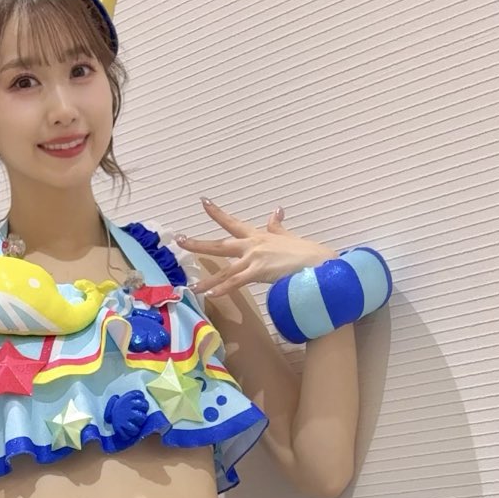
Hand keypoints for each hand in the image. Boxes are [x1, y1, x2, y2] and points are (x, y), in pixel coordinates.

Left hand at [176, 200, 333, 300]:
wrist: (318, 262)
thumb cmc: (306, 252)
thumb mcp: (288, 235)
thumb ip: (278, 225)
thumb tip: (276, 210)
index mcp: (258, 236)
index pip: (232, 222)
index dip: (217, 213)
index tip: (203, 202)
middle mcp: (252, 245)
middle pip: (220, 244)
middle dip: (198, 243)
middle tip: (180, 239)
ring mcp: (254, 259)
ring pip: (225, 270)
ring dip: (207, 279)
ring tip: (191, 285)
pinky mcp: (259, 272)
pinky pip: (237, 283)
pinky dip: (223, 289)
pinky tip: (210, 295)